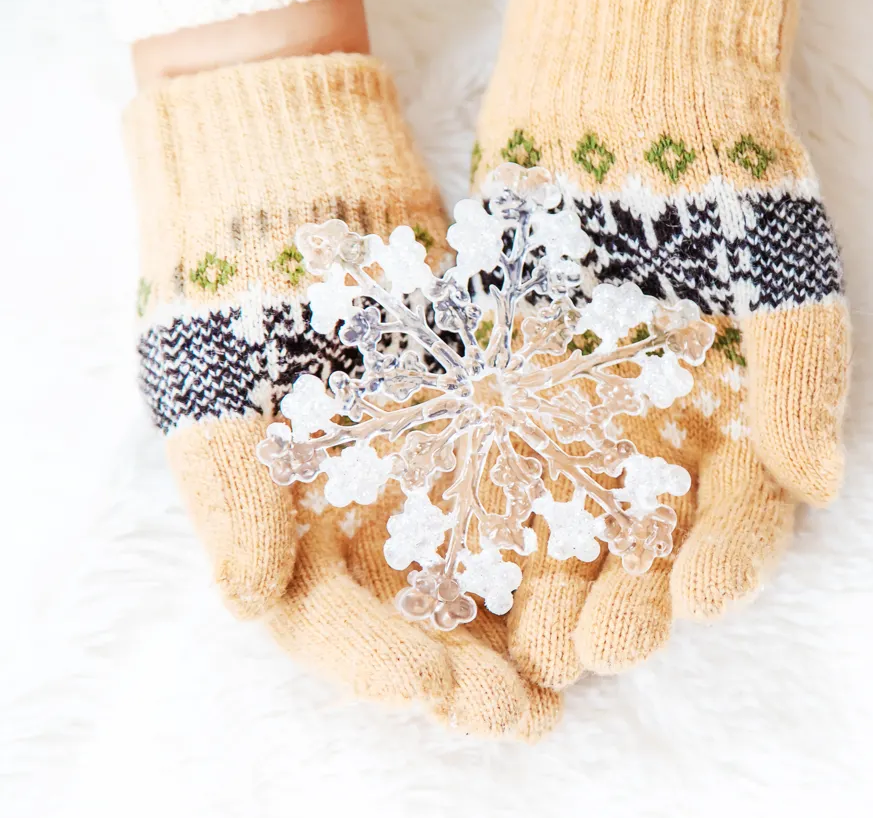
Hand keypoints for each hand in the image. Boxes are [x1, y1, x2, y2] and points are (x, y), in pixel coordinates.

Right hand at [129, 53, 556, 736]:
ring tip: (597, 658)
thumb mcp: (217, 386)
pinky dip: (576, 513)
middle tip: (535, 716)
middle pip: (423, 618)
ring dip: (540, 613)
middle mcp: (367, 516)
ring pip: (492, 563)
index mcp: (286, 530)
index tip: (447, 696)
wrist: (293, 183)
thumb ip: (235, 491)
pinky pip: (539, 477)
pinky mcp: (496, 417)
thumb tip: (247, 600)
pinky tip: (626, 548)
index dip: (386, 670)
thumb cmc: (236, 291)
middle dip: (478, 669)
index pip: (333, 628)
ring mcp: (435, 470)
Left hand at [467, 0, 849, 686]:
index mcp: (746, 424)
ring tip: (533, 639)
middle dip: (631, 600)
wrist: (634, 98)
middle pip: (653, 544)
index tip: (701, 599)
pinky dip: (493, 515)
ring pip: (573, 524)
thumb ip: (802, 380)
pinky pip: (507, 465)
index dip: (729, 563)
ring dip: (555, 584)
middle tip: (602, 647)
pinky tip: (469, 560)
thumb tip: (819, 484)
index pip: (746, 519)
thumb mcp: (781, 276)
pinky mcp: (523, 392)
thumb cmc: (725, 187)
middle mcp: (671, 437)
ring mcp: (594, 418)